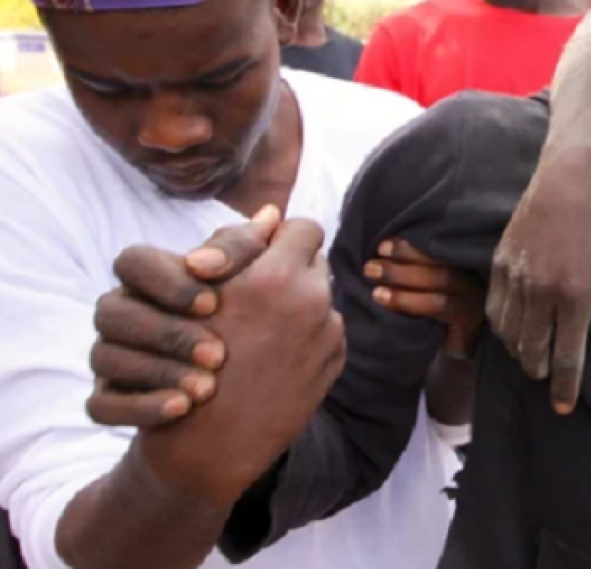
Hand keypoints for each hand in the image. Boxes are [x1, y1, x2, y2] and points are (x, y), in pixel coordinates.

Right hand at [88, 207, 282, 426]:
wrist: (229, 414)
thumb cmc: (247, 331)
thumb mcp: (254, 289)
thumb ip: (254, 254)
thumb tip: (272, 216)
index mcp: (151, 280)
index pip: (135, 261)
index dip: (172, 280)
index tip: (216, 300)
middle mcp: (123, 314)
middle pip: (113, 311)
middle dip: (171, 333)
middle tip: (220, 355)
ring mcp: (110, 360)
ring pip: (105, 358)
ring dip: (161, 371)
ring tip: (208, 388)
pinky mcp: (109, 401)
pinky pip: (103, 406)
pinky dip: (142, 407)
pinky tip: (183, 408)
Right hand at [136, 209, 343, 506]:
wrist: (208, 445)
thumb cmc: (185, 362)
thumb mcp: (201, 297)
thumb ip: (238, 250)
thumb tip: (272, 214)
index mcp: (276, 278)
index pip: (302, 227)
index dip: (280, 236)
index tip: (263, 251)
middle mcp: (312, 301)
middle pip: (316, 260)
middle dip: (290, 267)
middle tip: (261, 288)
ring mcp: (329, 333)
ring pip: (321, 295)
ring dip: (299, 301)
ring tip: (263, 325)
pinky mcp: (336, 360)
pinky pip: (326, 328)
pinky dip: (306, 334)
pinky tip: (275, 353)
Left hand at [366, 238, 485, 358]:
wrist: (457, 349)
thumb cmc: (434, 317)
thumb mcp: (424, 291)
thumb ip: (410, 274)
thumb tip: (377, 256)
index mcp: (457, 264)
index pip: (434, 249)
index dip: (408, 247)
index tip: (381, 247)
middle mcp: (468, 276)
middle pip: (436, 263)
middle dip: (401, 263)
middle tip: (370, 268)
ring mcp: (471, 296)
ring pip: (439, 281)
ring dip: (404, 282)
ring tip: (376, 290)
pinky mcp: (468, 318)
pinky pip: (440, 305)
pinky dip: (412, 302)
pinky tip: (387, 303)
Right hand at [487, 140, 590, 413]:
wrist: (568, 177)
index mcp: (574, 296)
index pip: (567, 359)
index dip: (564, 389)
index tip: (563, 407)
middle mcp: (540, 292)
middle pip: (532, 351)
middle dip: (540, 371)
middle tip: (547, 377)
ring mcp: (515, 278)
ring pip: (509, 334)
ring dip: (520, 352)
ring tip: (532, 356)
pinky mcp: (498, 264)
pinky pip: (494, 310)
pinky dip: (503, 327)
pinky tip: (514, 330)